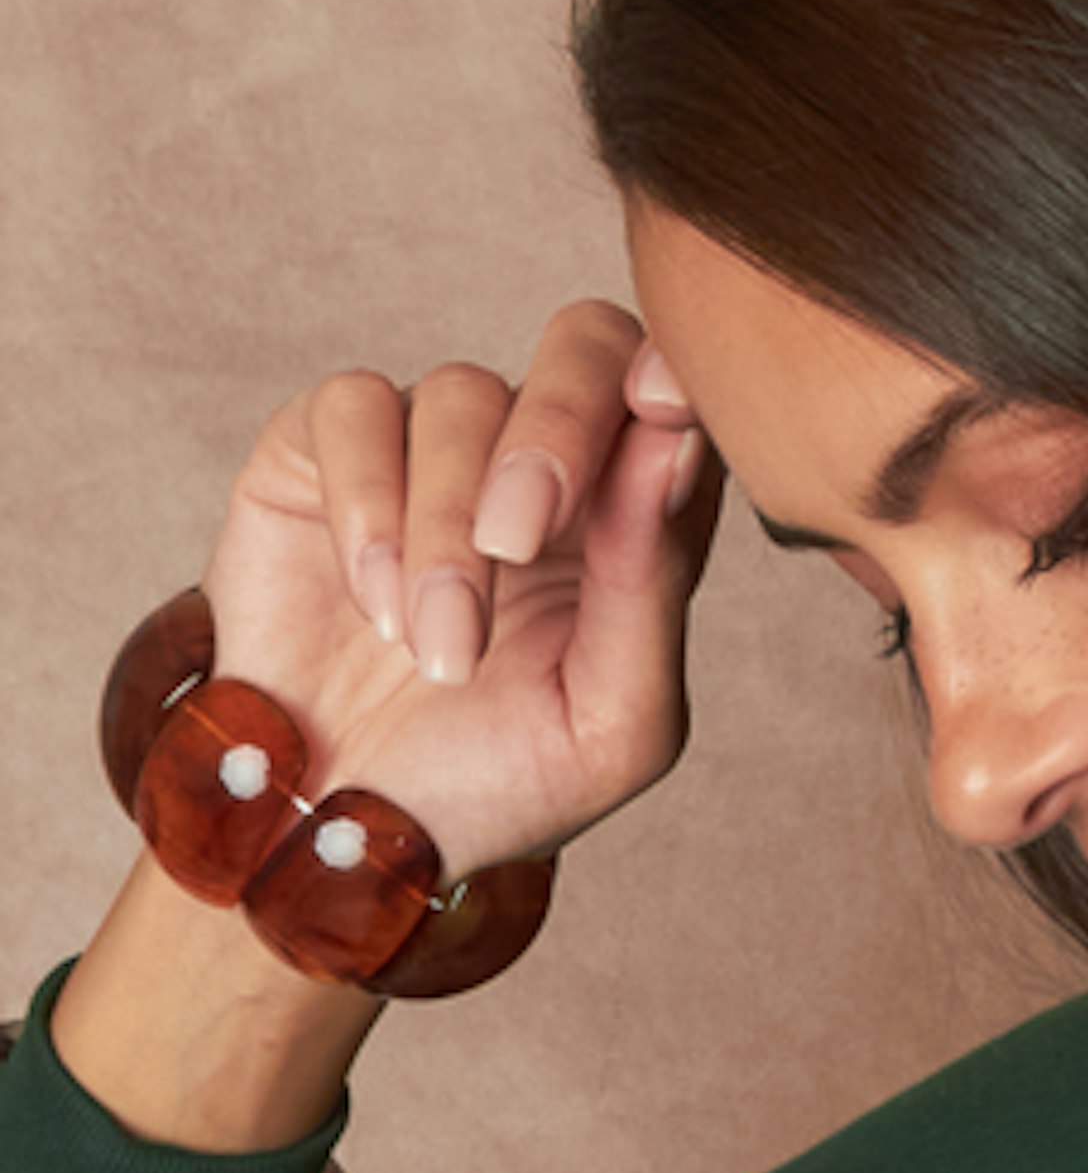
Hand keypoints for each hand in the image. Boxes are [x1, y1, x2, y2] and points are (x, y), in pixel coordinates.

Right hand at [193, 299, 723, 881]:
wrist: (350, 828)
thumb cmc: (496, 780)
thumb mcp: (612, 725)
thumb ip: (653, 588)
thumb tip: (673, 444)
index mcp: (634, 519)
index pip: (676, 402)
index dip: (674, 380)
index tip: (660, 410)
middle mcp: (543, 458)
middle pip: (585, 344)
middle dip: (558, 427)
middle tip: (516, 538)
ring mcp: (434, 440)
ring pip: (461, 395)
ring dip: (446, 536)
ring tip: (436, 653)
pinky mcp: (327, 442)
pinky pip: (355, 408)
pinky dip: (367, 509)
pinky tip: (375, 606)